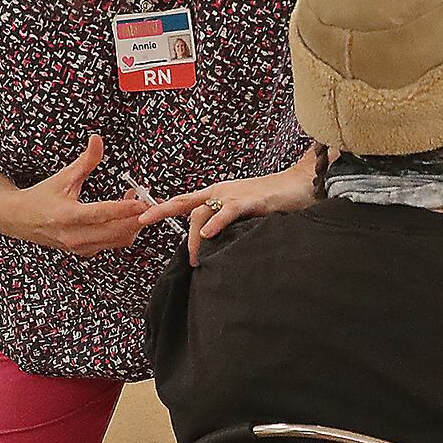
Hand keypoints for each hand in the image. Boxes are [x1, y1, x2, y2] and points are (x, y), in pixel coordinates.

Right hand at [11, 134, 148, 256]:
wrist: (20, 220)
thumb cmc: (41, 197)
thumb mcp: (63, 177)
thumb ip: (85, 161)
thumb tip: (97, 140)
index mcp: (67, 216)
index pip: (103, 214)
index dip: (126, 208)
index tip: (143, 200)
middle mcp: (75, 236)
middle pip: (117, 231)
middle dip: (138, 216)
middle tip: (149, 199)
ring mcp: (80, 247)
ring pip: (119, 240)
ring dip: (133, 223)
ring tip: (138, 202)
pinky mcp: (85, 252)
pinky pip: (113, 244)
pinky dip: (125, 230)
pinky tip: (126, 214)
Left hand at [139, 163, 316, 266]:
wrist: (302, 184)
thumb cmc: (275, 200)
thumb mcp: (245, 213)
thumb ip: (228, 225)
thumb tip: (213, 247)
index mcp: (218, 193)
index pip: (184, 201)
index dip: (161, 207)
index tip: (140, 217)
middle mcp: (221, 191)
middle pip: (185, 204)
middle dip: (161, 212)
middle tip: (143, 224)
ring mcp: (234, 195)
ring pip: (203, 213)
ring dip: (194, 237)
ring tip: (195, 259)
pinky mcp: (251, 200)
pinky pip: (229, 211)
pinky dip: (217, 223)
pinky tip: (209, 234)